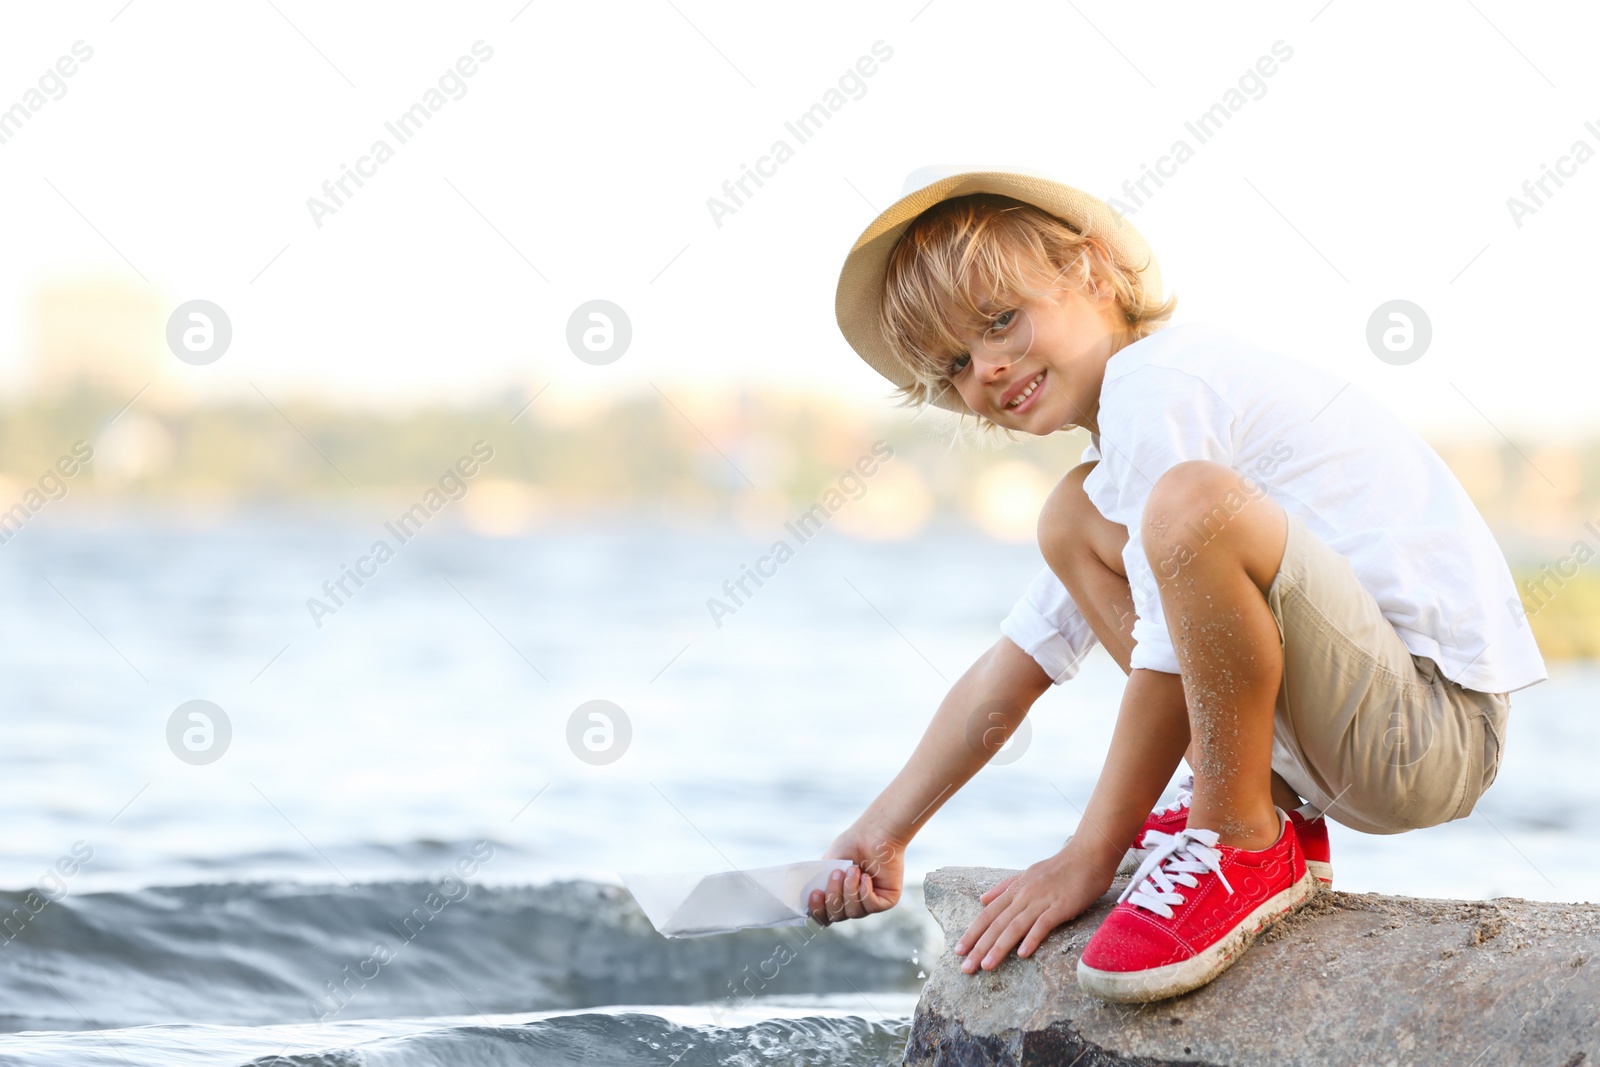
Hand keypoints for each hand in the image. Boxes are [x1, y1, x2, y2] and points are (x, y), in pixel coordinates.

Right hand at [808, 823, 904, 926]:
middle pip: (836, 916)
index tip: (815, 892)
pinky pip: (871, 906)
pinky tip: (866, 876)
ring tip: (854, 868)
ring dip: (850, 889)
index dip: (817, 910)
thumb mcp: (827, 866)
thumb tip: (807, 904)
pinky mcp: (887, 900)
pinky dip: (865, 891)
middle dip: (833, 895)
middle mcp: (853, 904)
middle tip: (837, 873)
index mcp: (838, 897)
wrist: (873, 833)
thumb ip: (818, 884)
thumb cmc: (851, 845)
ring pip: (854, 913)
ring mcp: (870, 904)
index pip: (824, 916)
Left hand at [952, 844, 1114, 972]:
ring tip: (985, 966)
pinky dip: (1031, 938)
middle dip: (978, 947)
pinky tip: (1022, 954)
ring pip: (1014, 927)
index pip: (987, 915)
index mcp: (1015, 890)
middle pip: (996, 924)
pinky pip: (1043, 924)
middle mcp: (1023, 896)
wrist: (1087, 856)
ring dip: (998, 947)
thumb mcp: (1027, 874)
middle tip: (964, 968)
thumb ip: (1004, 887)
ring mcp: (1041, 901)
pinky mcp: (1060, 906)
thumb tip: (982, 899)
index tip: (958, 951)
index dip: (971, 933)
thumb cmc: (1059, 868)